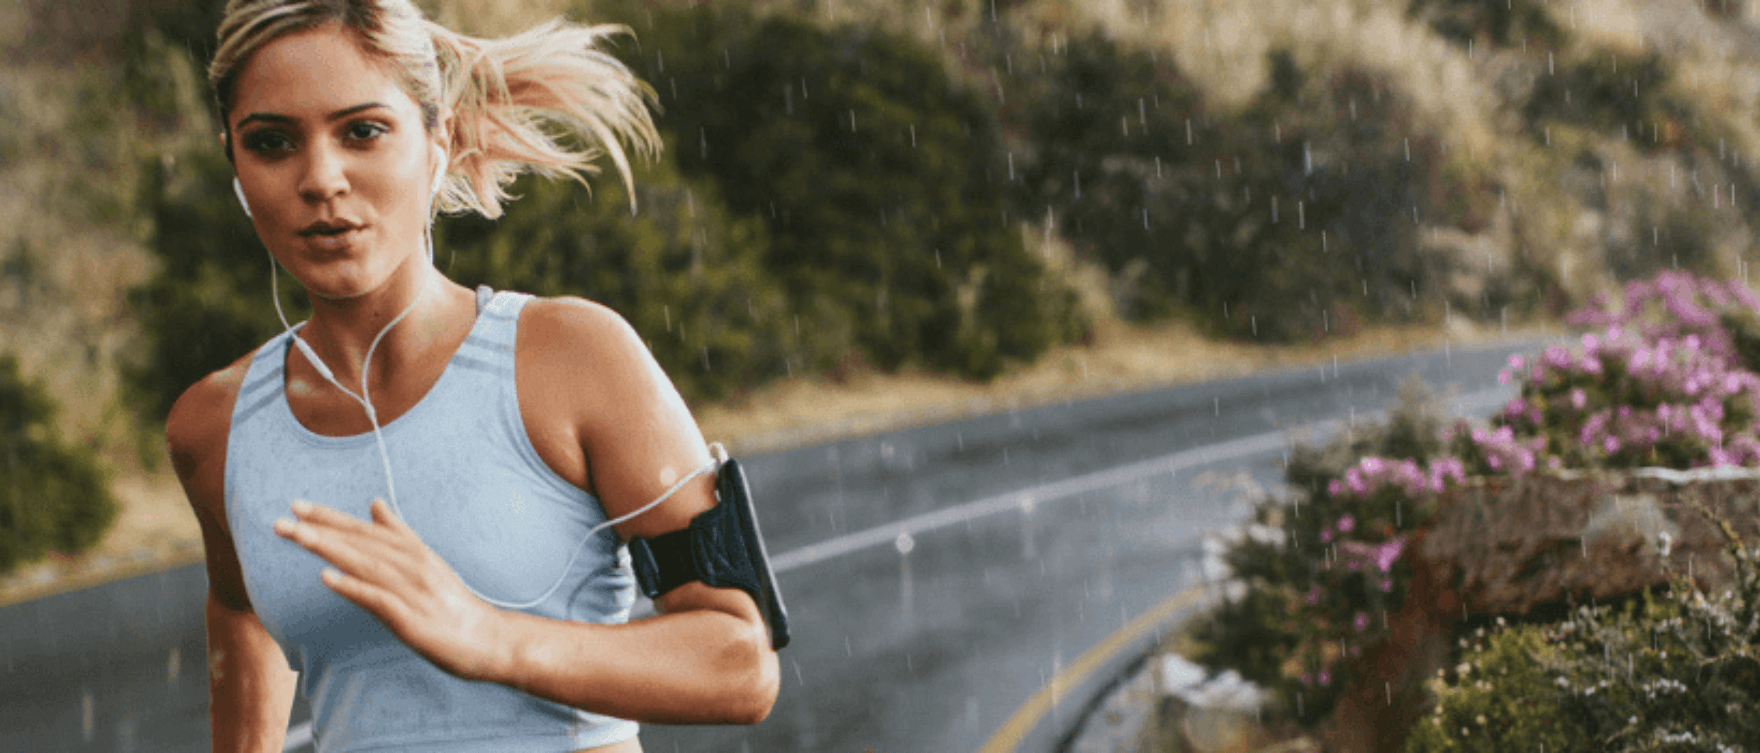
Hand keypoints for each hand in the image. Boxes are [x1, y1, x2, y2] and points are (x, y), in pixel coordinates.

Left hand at [274, 499, 507, 680]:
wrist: (487, 638)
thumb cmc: (453, 603)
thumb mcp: (428, 560)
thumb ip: (400, 532)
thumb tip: (375, 503)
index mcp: (412, 551)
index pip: (364, 530)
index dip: (330, 517)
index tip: (296, 506)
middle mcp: (411, 565)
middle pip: (360, 544)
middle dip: (319, 530)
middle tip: (282, 521)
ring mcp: (412, 591)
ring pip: (366, 564)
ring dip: (330, 550)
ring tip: (299, 538)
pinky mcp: (411, 619)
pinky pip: (378, 599)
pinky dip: (354, 587)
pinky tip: (328, 578)